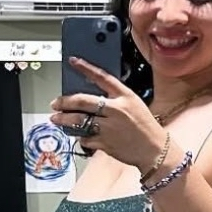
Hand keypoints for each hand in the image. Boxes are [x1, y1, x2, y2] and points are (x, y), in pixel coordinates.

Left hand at [52, 59, 167, 170]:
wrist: (155, 150)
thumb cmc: (145, 127)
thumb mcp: (134, 105)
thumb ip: (115, 99)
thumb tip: (90, 97)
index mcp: (125, 97)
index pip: (102, 77)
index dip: (86, 68)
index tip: (73, 61)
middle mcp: (116, 110)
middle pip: (83, 100)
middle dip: (65, 101)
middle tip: (56, 103)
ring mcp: (110, 127)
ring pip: (79, 120)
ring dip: (64, 119)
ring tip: (56, 118)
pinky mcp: (105, 143)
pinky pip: (85, 138)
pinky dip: (79, 136)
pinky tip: (78, 134)